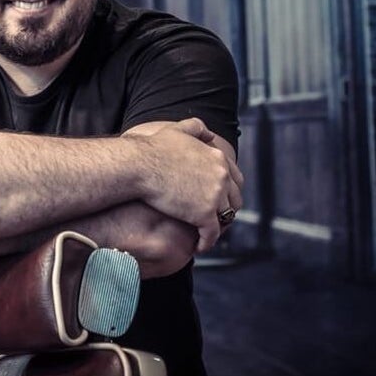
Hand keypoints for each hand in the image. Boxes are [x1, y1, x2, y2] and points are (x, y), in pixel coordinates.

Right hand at [124, 118, 244, 252]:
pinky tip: (199, 246)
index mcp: (218, 158)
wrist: (140, 165)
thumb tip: (210, 134)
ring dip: (218, 227)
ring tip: (207, 233)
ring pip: (225, 217)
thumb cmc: (153, 148)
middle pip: (234, 199)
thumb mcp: (178, 130)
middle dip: (227, 210)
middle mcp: (222, 176)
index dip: (229, 191)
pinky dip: (207, 242)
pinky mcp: (204, 214)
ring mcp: (215, 196)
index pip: (235, 178)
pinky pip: (212, 234)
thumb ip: (197, 128)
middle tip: (216, 219)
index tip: (220, 200)